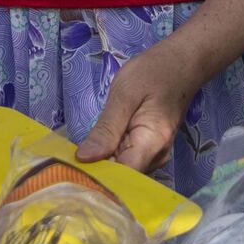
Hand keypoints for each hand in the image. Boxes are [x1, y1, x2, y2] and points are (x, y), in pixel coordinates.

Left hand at [75, 39, 204, 172]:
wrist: (180, 64)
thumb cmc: (154, 73)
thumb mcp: (124, 95)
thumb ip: (106, 129)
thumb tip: (84, 159)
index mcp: (151, 145)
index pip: (122, 177)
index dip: (95, 179)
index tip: (69, 174)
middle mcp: (156, 159)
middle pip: (121, 178)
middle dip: (94, 173)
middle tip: (63, 165)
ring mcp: (153, 157)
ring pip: (122, 172)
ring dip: (100, 166)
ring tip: (73, 159)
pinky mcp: (147, 152)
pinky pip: (126, 162)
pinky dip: (109, 158)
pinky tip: (94, 150)